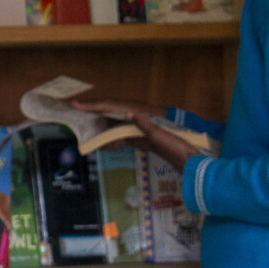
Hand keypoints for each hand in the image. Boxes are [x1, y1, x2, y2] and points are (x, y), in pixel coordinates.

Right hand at [71, 98, 201, 167]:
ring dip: (101, 125)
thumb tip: (129, 113)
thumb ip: (147, 125)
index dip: (95, 105)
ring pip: (117, 123)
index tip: (77, 104)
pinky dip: (112, 139)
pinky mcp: (146, 139)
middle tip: (74, 110)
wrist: (195, 163)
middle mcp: (142, 118)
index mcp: (145, 115)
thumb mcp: (164, 138)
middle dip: (93, 110)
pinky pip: (124, 136)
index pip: (114, 106)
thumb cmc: (181, 149)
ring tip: (84, 128)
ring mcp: (143, 128)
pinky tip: (104, 145)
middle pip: (113, 110)